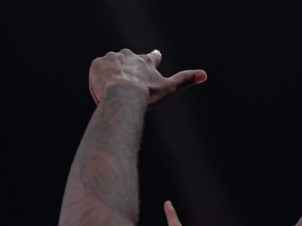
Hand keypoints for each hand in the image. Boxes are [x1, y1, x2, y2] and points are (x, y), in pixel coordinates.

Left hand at [88, 49, 205, 106]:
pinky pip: (97, 71)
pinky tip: (102, 90)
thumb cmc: (146, 94)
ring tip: (113, 92)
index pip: (152, 56)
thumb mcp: (168, 89)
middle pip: (128, 59)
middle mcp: (128, 55)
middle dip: (128, 68)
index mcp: (145, 61)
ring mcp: (112, 58)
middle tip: (127, 82)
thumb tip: (204, 75)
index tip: (155, 56)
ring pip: (111, 66)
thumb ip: (185, 80)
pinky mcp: (97, 64)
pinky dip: (99, 80)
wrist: (122, 94)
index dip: (154, 58)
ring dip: (112, 76)